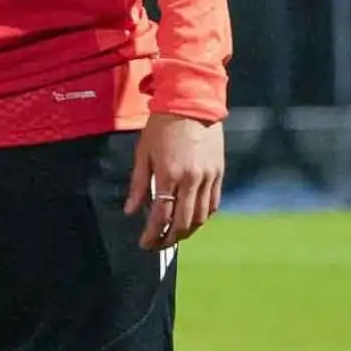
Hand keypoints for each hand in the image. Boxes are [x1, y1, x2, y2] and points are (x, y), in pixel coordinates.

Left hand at [124, 113, 224, 249]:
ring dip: (186, 231)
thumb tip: (131, 211)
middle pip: (183, 222)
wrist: (191, 105)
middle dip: (169, 238)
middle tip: (157, 245)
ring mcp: (208, 178)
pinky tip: (192, 220)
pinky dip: (202, 217)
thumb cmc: (161, 127)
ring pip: (200, 217)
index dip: (152, 233)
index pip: (160, 215)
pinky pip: (213, 204)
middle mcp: (192, 180)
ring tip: (173, 236)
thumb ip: (138, 184)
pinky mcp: (219, 175)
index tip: (144, 243)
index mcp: (169, 175)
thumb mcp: (143, 153)